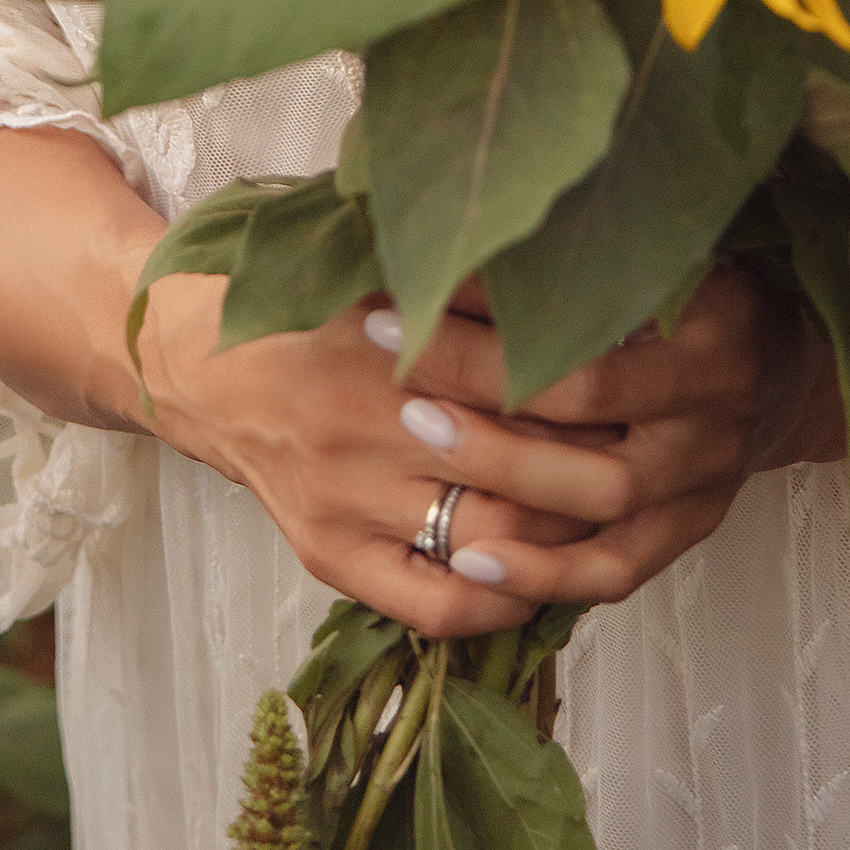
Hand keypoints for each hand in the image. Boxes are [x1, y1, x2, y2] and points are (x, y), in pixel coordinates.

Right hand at [133, 261, 842, 639]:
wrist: (196, 360)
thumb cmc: (309, 297)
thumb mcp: (377, 254)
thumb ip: (467, 263)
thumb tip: (579, 240)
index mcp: (382, 338)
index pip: (520, 380)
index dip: (593, 389)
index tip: (650, 379)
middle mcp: (362, 426)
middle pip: (519, 470)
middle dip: (596, 469)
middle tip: (654, 455)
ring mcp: (345, 501)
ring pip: (487, 545)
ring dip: (560, 540)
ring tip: (613, 516)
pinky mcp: (327, 555)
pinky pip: (431, 609)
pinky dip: (498, 603)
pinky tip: (539, 576)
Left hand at [351, 267, 846, 621]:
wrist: (782, 371)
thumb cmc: (700, 296)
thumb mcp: (667, 258)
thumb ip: (585, 257)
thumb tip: (462, 239)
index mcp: (712, 319)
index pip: (595, 315)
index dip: (500, 306)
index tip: (418, 290)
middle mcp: (716, 401)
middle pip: (588, 401)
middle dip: (482, 380)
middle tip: (400, 365)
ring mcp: (707, 477)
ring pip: (602, 493)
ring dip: (502, 471)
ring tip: (418, 440)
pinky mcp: (692, 531)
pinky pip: (617, 568)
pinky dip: (543, 572)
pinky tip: (469, 562)